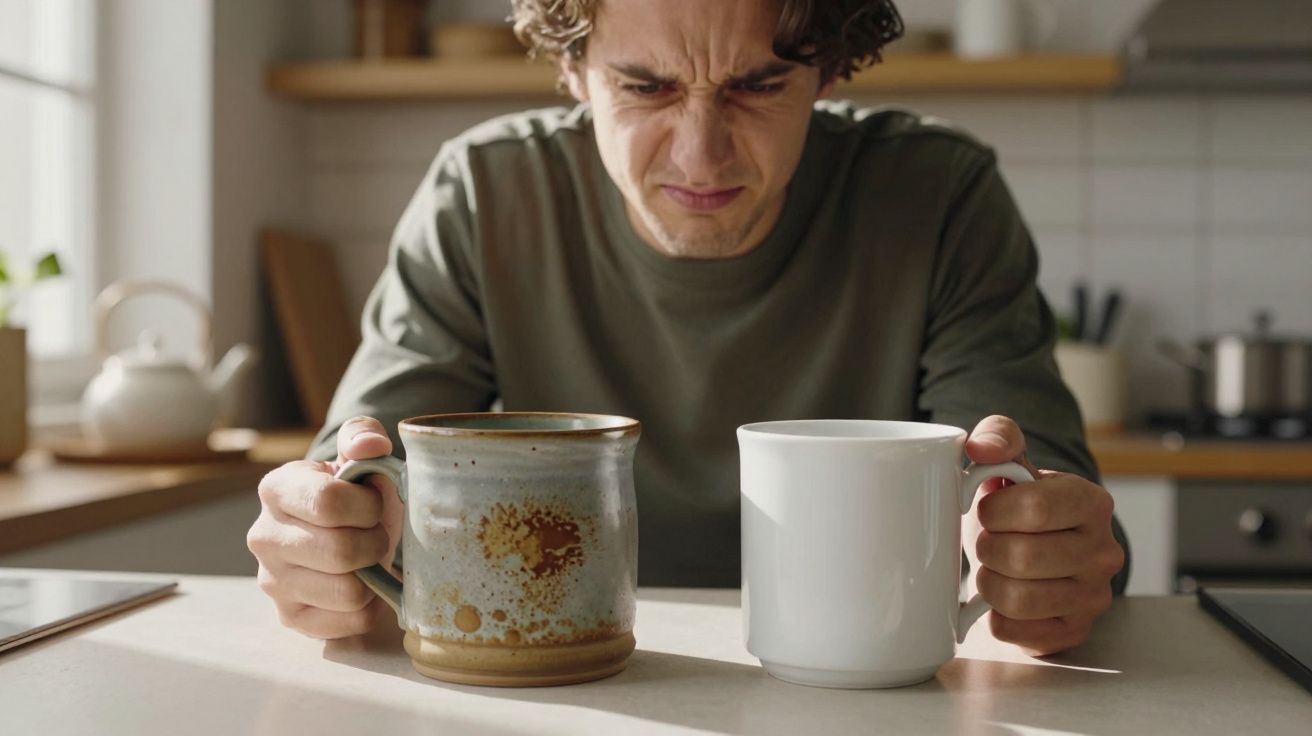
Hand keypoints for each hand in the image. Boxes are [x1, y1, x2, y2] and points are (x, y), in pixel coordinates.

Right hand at [247, 416, 403, 638]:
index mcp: (277, 488)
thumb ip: (363, 436)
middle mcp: (263, 536)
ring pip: (347, 591)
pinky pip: (349, 621)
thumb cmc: (356, 492)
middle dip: (374, 542)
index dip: (367, 505)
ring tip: (367, 558)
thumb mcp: (360, 456)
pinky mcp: (290, 617)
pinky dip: (370, 606)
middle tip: (376, 534)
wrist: (347, 533)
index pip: (328, 502)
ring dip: (373, 575)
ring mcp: (272, 581)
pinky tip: (362, 585)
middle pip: (341, 552)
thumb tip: (369, 445)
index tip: (374, 503)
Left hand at [963, 415, 1124, 655]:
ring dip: (989, 583)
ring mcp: (1093, 596)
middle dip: (988, 548)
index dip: (994, 510)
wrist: (1036, 548)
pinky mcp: (1074, 630)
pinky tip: (1002, 597)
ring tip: (993, 568)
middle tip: (988, 542)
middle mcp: (1103, 551)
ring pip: (1019, 599)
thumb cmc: (1019, 504)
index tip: (989, 509)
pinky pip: (1016, 631)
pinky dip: (995, 615)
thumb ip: (998, 437)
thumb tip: (981, 447)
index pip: (1033, 508)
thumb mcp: (1012, 462)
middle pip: (1022, 557)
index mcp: (1092, 502)